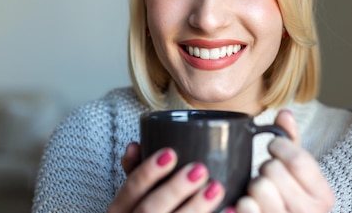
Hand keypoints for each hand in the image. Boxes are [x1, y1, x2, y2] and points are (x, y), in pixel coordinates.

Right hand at [108, 143, 225, 212]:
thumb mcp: (129, 197)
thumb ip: (133, 172)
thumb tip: (135, 145)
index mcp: (120, 211)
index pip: (130, 190)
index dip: (148, 171)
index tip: (169, 154)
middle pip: (151, 210)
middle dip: (175, 189)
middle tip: (198, 170)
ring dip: (196, 207)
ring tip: (216, 188)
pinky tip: (231, 211)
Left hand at [235, 110, 334, 212]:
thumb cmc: (291, 197)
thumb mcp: (299, 171)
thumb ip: (292, 141)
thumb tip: (285, 114)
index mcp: (323, 196)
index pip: (298, 159)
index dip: (280, 146)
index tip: (275, 147)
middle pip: (274, 170)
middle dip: (266, 167)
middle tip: (270, 176)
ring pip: (259, 186)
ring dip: (254, 185)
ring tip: (263, 192)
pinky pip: (246, 207)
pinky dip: (244, 202)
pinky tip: (254, 205)